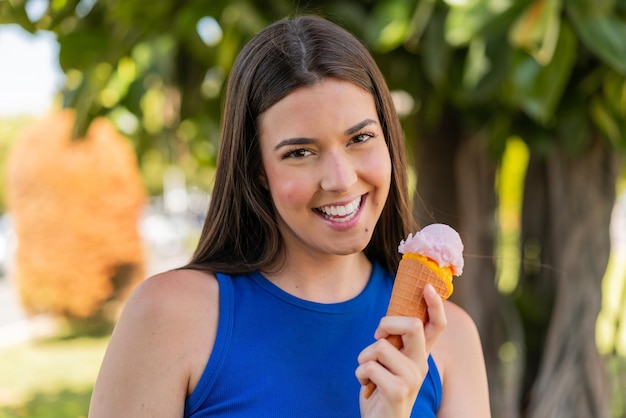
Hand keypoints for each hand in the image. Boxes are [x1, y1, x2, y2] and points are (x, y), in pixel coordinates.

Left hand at [355, 284, 446, 417]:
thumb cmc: (380, 387)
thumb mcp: (389, 361)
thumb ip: (393, 342)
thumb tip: (387, 320)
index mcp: (420, 354)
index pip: (437, 325)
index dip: (435, 304)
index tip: (427, 287)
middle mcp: (422, 364)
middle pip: (413, 325)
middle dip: (386, 324)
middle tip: (377, 337)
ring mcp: (412, 378)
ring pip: (381, 347)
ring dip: (364, 358)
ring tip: (369, 373)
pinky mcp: (398, 391)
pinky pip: (369, 367)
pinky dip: (360, 375)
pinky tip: (367, 387)